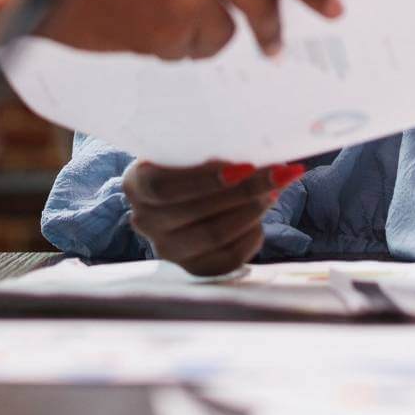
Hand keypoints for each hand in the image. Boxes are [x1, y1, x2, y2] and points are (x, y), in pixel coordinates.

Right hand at [0, 0, 341, 61]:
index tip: (333, 7)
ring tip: (156, 20)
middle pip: (263, 0)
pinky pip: (188, 50)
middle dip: (269, 29)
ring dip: (201, 37)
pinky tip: (136, 29)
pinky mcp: (169, 24)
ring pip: (224, 32)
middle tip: (272, 47)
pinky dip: (170, 49)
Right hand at [124, 159, 303, 276]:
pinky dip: (250, 238)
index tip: (244, 167)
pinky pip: (226, 259)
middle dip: (244, 191)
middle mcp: (145, 220)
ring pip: (214, 235)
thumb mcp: (187, 147)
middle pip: (197, 211)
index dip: (205, 180)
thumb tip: (259, 147)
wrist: (182, 191)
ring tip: (273, 190)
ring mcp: (166, 248)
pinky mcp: (191, 267)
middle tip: (277, 174)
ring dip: (251, 211)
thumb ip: (208, 147)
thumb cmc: (188, 161)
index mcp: (137, 184)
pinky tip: (261, 221)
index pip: (165, 187)